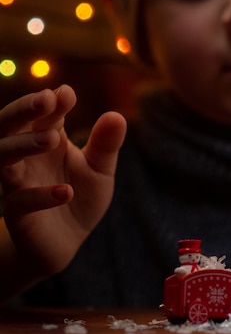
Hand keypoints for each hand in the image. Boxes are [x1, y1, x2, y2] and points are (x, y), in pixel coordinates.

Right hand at [0, 85, 126, 281]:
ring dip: (23, 144)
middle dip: (24, 110)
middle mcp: (25, 157)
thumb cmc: (80, 195)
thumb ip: (106, 145)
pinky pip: (19, 202)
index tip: (67, 93)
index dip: (52, 101)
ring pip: (2, 158)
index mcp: (45, 139)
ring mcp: (17, 184)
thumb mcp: (100, 169)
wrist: (67, 240)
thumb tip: (117, 115)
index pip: (43, 114)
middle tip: (46, 99)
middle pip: (9, 126)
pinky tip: (66, 192)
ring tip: (53, 139)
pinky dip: (40, 195)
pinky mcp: (18, 214)